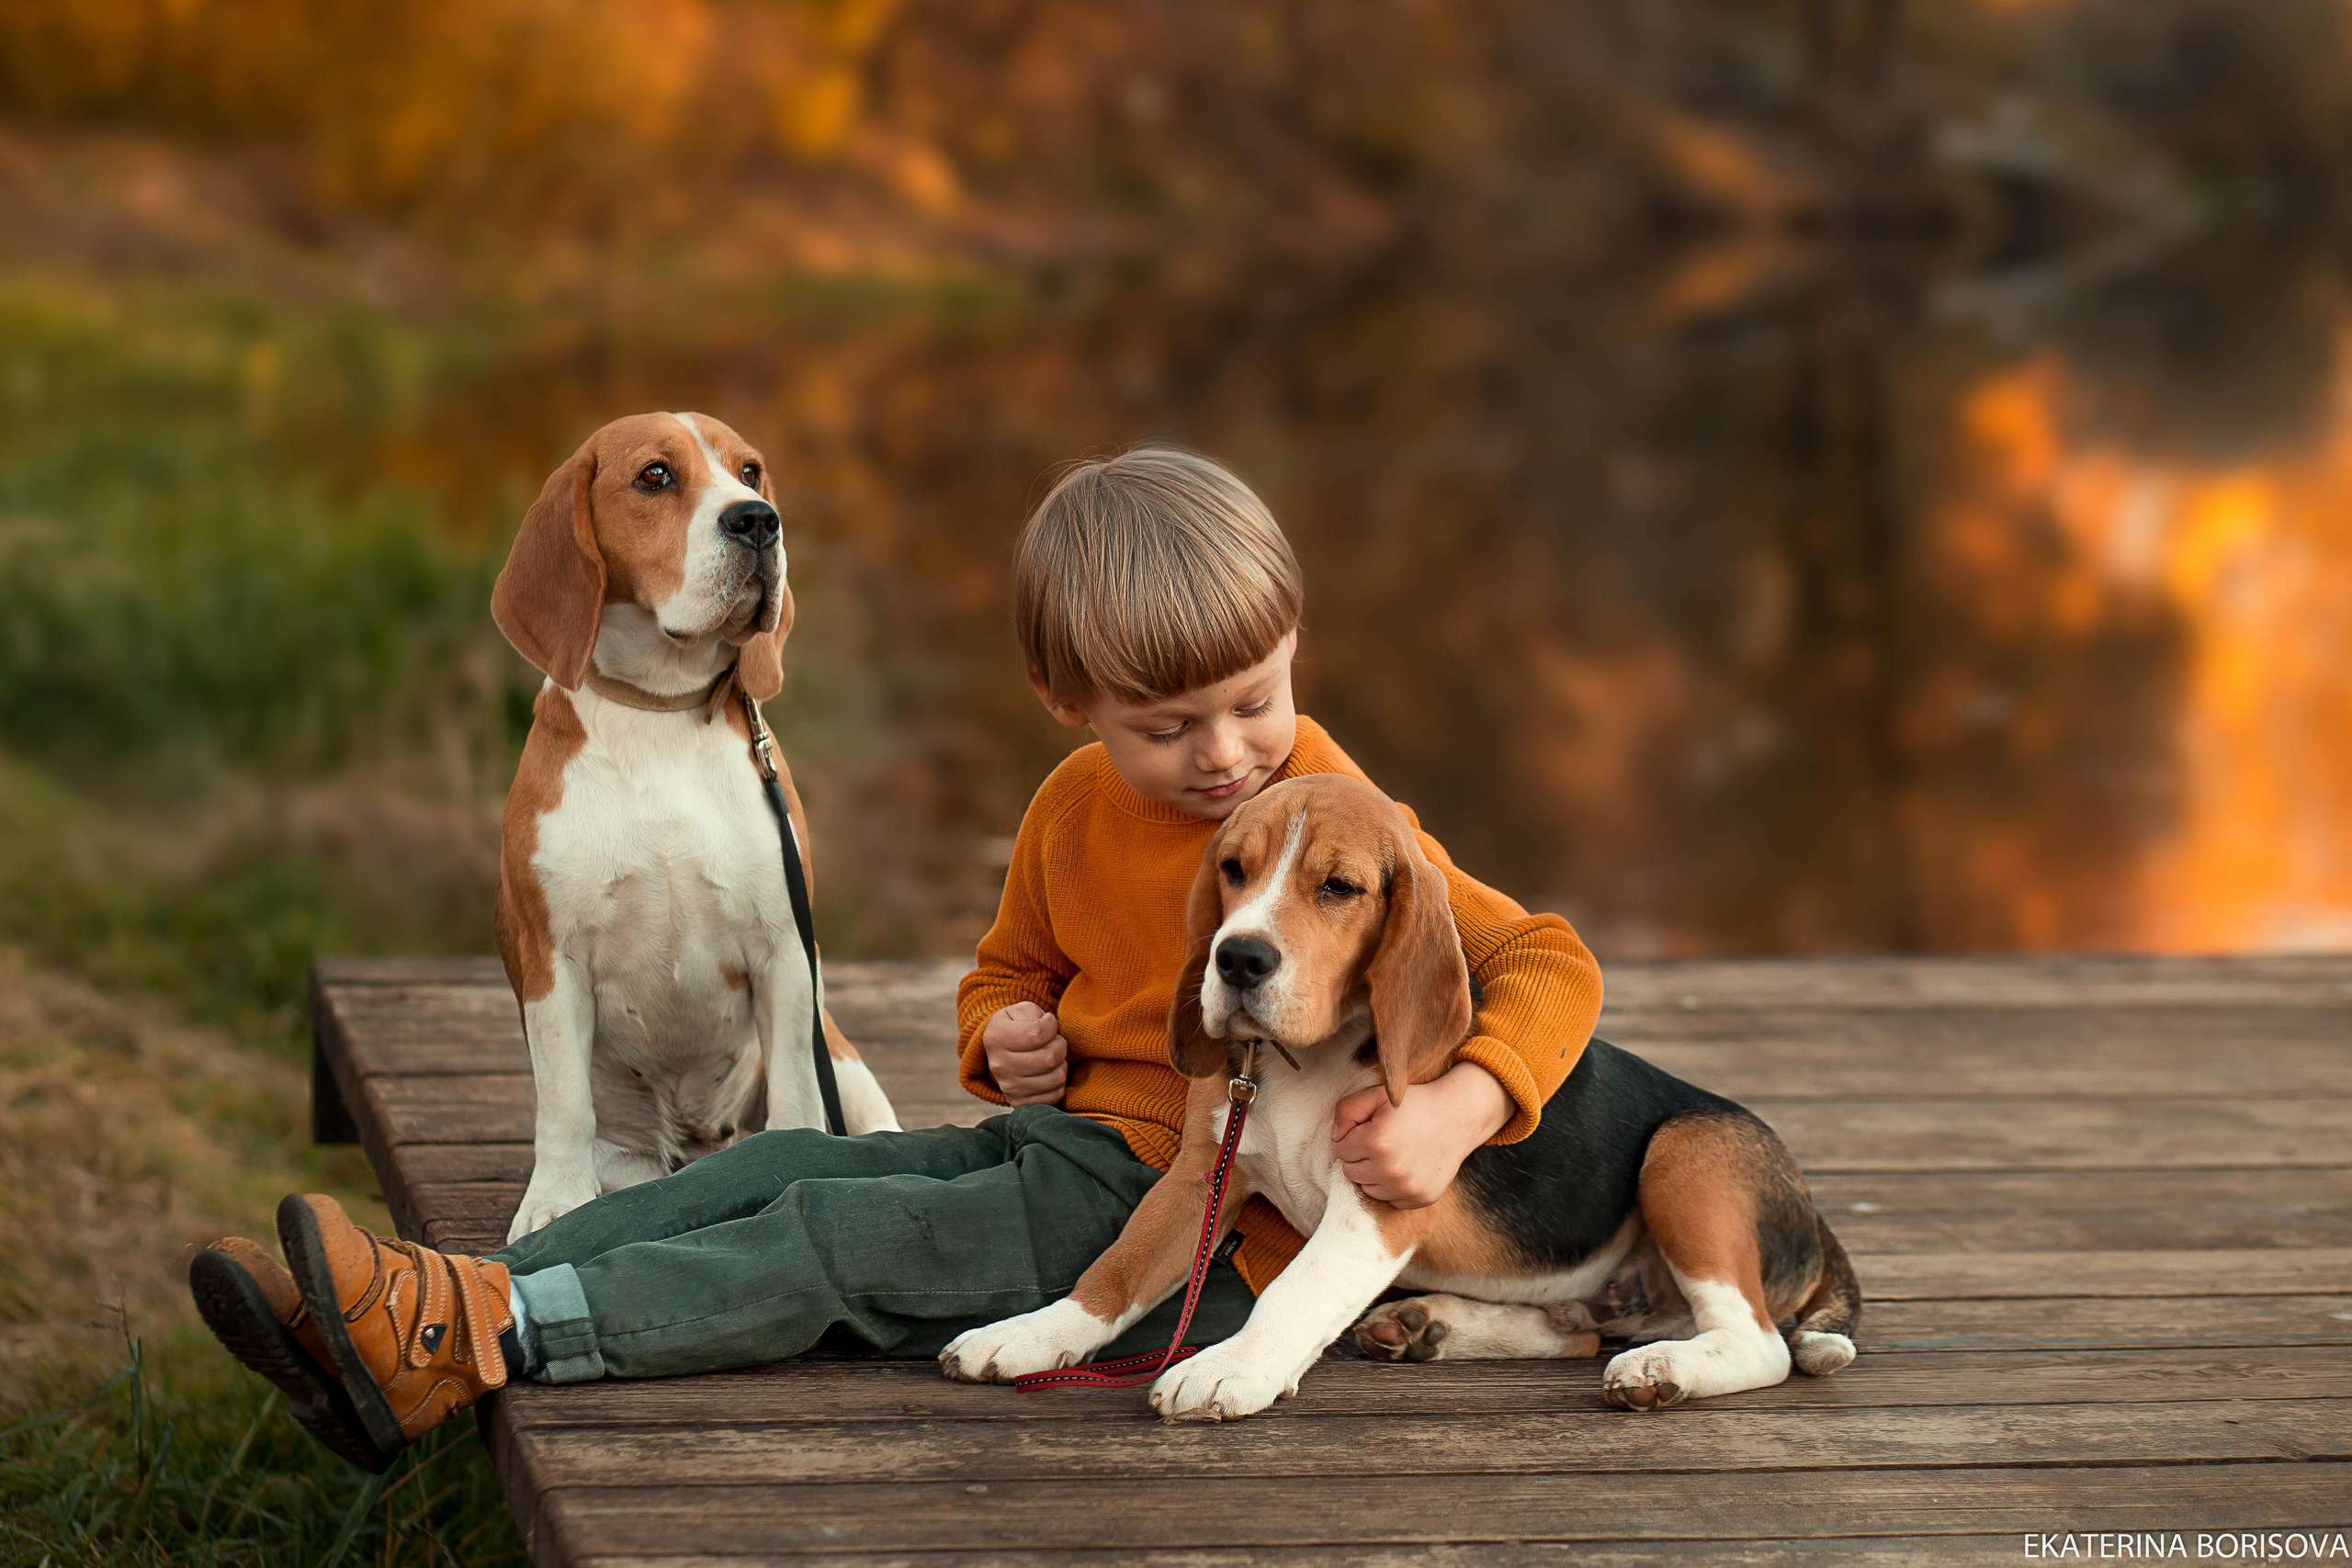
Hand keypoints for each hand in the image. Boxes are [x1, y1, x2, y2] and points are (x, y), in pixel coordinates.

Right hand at [983, 1001, 1068, 1104]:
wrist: (1002, 1053)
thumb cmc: (1017, 1027)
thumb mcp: (1019, 1011)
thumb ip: (1034, 1013)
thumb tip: (1047, 1025)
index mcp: (996, 1038)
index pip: (1037, 1034)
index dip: (1051, 1025)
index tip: (1047, 1023)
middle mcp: (999, 1065)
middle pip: (1049, 1058)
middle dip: (1059, 1045)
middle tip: (1053, 1042)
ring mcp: (1009, 1087)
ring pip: (1056, 1078)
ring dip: (1061, 1064)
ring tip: (1050, 1057)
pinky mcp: (1020, 1103)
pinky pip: (1055, 1096)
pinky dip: (1058, 1083)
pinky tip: (1048, 1074)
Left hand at [1331, 1062, 1510, 1207]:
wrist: (1458, 1117)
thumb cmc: (1414, 1104)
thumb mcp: (1378, 1095)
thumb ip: (1347, 1110)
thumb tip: (1335, 1138)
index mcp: (1376, 1142)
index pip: (1340, 1150)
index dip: (1353, 1136)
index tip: (1371, 1128)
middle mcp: (1391, 1170)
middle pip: (1351, 1172)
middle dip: (1361, 1156)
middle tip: (1383, 1140)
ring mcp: (1407, 1188)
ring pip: (1368, 1188)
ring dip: (1375, 1173)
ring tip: (1395, 1153)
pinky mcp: (1421, 1199)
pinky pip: (1390, 1200)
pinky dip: (1394, 1187)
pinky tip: (1408, 1166)